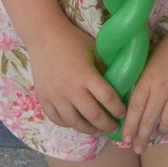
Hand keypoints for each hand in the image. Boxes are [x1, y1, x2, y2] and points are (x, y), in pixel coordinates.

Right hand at [27, 19, 125, 134]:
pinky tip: (77, 123)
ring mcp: (55, 96)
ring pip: (74, 122)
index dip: (117, 108)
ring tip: (97, 130)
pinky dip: (68, 124)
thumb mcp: (94, 50)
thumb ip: (104, 68)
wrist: (44, 36)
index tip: (123, 113)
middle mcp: (70, 89)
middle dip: (106, 125)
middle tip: (114, 129)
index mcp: (86, 75)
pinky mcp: (43, 98)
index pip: (107, 98)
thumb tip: (120, 82)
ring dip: (88, 129)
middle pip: (93, 115)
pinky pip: (57, 119)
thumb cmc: (73, 40)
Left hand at [121, 25, 167, 154]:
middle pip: (148, 121)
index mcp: (148, 79)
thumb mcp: (151, 60)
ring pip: (167, 123)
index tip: (125, 140)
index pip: (135, 109)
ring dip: (161, 130)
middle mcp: (162, 90)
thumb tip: (137, 99)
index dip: (129, 127)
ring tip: (158, 131)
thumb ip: (144, 80)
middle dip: (141, 138)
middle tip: (138, 149)